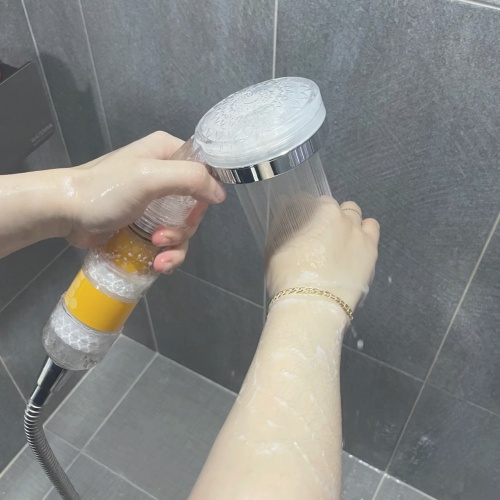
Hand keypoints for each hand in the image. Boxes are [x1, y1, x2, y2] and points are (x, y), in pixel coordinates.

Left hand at [64, 131, 225, 272]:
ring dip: (176, 244)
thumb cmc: (105, 191)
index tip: (193, 212)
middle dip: (184, 227)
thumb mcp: (150, 177)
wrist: (64, 213)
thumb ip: (190, 179)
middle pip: (195, 205)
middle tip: (163, 236)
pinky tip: (158, 263)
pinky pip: (169, 239)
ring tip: (157, 253)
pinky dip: (167, 253)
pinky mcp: (145, 222)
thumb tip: (220, 194)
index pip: (204, 170)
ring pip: (184, 226)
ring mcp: (155, 200)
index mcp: (167, 152)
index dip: (204, 195)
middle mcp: (164, 174)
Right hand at [266, 195, 379, 309]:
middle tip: (322, 235)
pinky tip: (355, 246)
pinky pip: (373, 230)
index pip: (317, 201)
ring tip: (340, 239)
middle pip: (340, 207)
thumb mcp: (276, 248)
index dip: (311, 213)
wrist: (312, 306)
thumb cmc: (290, 277)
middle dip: (331, 216)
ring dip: (350, 223)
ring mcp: (360, 236)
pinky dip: (365, 233)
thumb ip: (284, 224)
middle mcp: (343, 219)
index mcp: (321, 213)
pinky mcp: (371, 253)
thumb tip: (286, 208)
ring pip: (359, 217)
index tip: (306, 224)